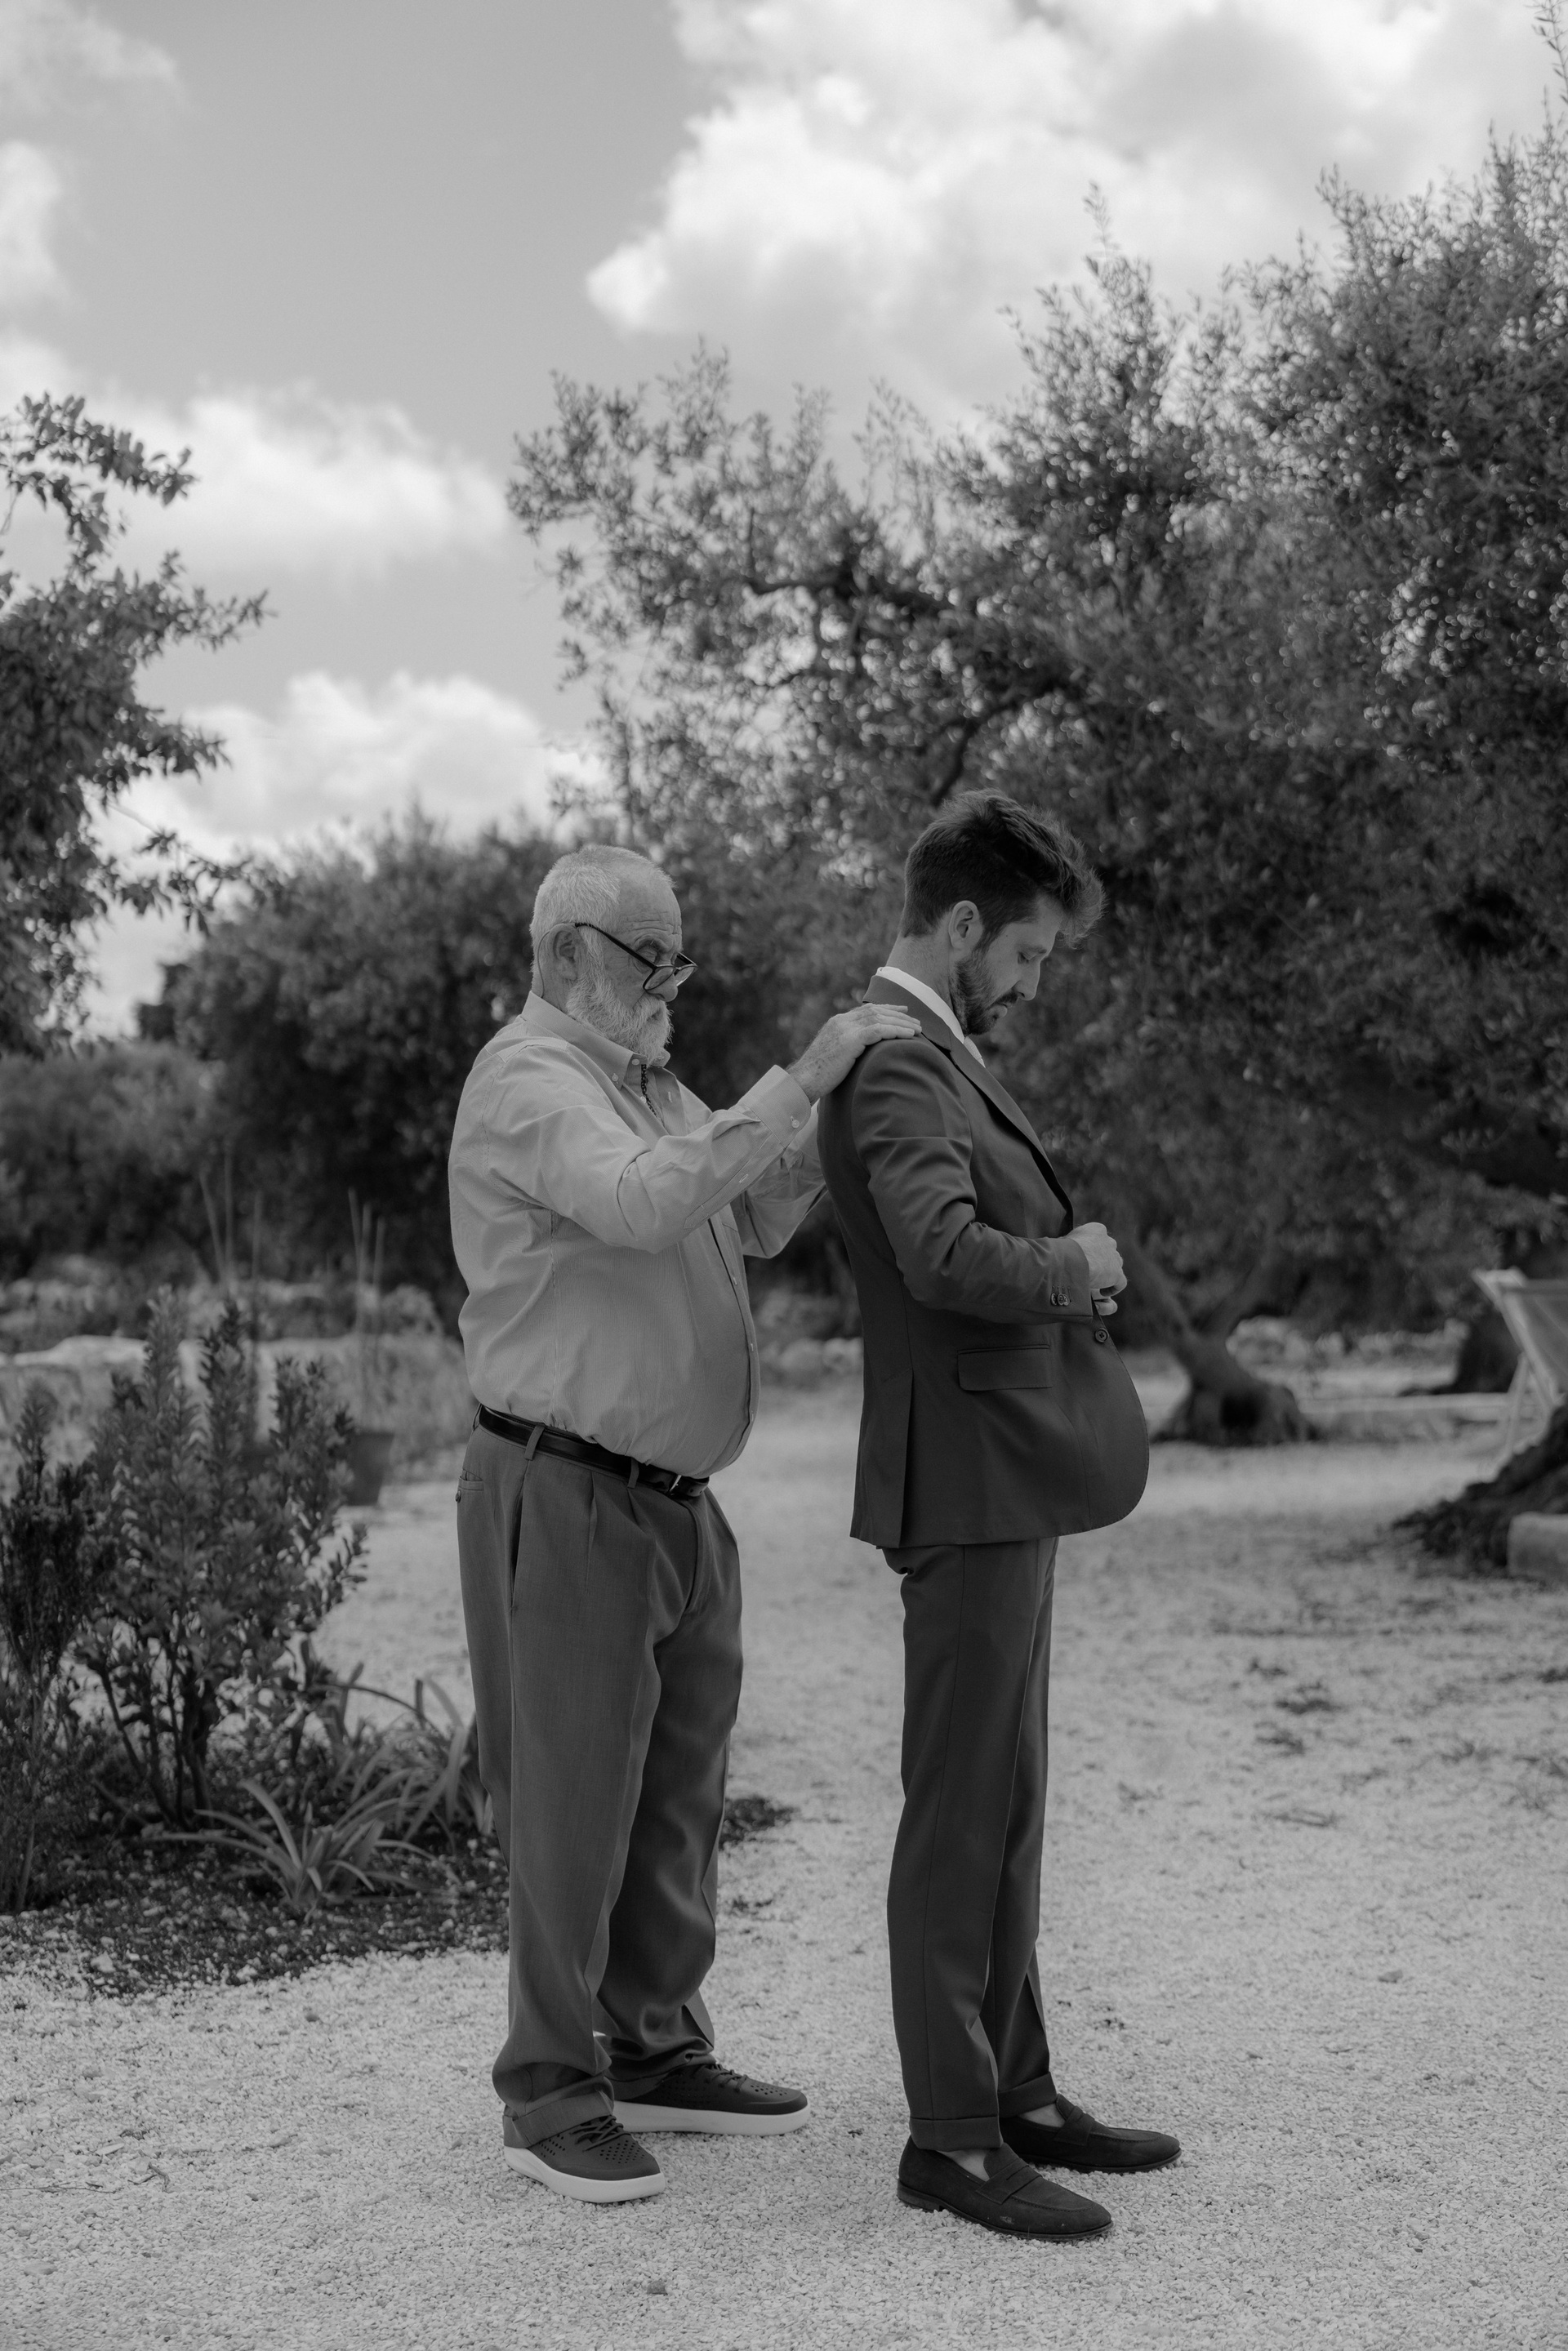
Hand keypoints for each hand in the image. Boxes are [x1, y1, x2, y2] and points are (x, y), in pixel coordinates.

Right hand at [788, 1003, 923, 1101]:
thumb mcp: (833, 1056)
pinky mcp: (850, 1040)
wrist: (803, 1080)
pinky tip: (910, 1035)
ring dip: (902, 1022)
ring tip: (918, 1029)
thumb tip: (861, 1055)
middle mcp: (841, 1021)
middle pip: (876, 1011)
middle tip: (916, 1021)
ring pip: (880, 1018)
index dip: (886, 1009)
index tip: (902, 1010)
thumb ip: (847, 1048)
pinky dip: (897, 1031)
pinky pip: (879, 1030)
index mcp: (837, 1022)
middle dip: (899, 1015)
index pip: (866, 1010)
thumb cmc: (817, 1076)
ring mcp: (845, 1028)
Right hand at [1069, 1219, 1125, 1299]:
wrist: (1072, 1260)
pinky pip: (1120, 1282)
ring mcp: (1114, 1257)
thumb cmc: (1063, 1249)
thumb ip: (1069, 1243)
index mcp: (1097, 1230)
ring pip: (1116, 1265)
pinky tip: (1103, 1293)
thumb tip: (1061, 1246)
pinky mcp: (1117, 1272)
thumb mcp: (1064, 1240)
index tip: (1084, 1259)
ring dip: (1109, 1273)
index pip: (1099, 1238)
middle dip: (1102, 1261)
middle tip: (1090, 1271)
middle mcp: (1109, 1241)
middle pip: (1109, 1251)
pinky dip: (1113, 1288)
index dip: (1092, 1250)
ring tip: (1097, 1282)